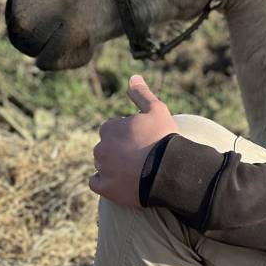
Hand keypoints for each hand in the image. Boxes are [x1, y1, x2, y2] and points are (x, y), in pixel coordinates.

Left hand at [89, 75, 178, 206]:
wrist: (169, 171)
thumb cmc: (163, 138)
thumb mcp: (157, 110)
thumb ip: (141, 94)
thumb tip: (133, 77)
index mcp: (110, 128)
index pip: (113, 128)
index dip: (129, 133)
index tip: (144, 139)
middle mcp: (101, 147)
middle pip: (107, 146)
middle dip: (119, 149)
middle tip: (141, 154)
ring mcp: (102, 169)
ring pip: (102, 164)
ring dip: (113, 165)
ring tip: (135, 169)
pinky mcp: (105, 188)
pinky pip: (97, 183)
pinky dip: (106, 182)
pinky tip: (121, 181)